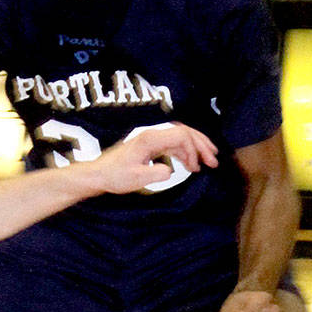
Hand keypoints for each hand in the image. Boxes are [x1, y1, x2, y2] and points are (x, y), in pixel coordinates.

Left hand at [92, 123, 217, 194]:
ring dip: (195, 149)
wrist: (98, 175)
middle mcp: (152, 134)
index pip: (182, 135)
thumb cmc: (114, 177)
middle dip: (201, 145)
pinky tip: (189, 164)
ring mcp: (151, 139)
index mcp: (150, 139)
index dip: (196, 149)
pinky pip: (172, 144)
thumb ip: (156, 174)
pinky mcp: (149, 145)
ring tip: (206, 163)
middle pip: (184, 132)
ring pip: (180, 138)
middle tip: (213, 161)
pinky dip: (184, 152)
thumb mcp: (136, 179)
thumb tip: (171, 170)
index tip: (202, 166)